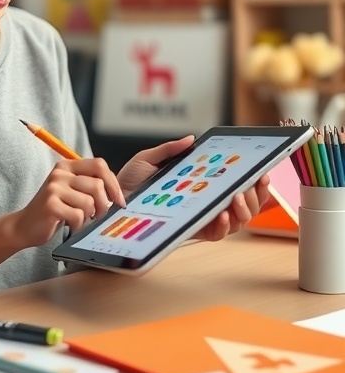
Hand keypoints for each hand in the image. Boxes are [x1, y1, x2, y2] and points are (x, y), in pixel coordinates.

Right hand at [13, 158, 125, 249]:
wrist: (25, 226)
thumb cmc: (54, 210)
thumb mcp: (71, 190)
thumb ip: (89, 185)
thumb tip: (118, 194)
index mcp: (67, 166)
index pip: (99, 165)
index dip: (113, 183)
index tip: (119, 201)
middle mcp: (60, 173)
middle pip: (98, 185)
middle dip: (104, 205)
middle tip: (98, 216)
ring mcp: (54, 188)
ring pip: (89, 203)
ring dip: (89, 217)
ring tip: (79, 221)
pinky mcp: (51, 205)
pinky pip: (78, 216)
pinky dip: (78, 226)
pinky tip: (71, 226)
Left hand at [116, 136, 270, 242]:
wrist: (110, 202)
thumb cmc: (130, 183)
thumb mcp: (149, 159)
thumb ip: (171, 150)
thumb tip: (192, 139)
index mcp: (204, 185)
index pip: (238, 184)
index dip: (256, 181)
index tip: (262, 170)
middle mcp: (207, 203)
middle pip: (246, 205)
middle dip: (257, 195)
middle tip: (255, 182)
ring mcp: (201, 218)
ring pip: (237, 221)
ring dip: (244, 209)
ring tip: (237, 196)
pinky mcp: (191, 232)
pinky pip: (216, 234)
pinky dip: (223, 225)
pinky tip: (221, 213)